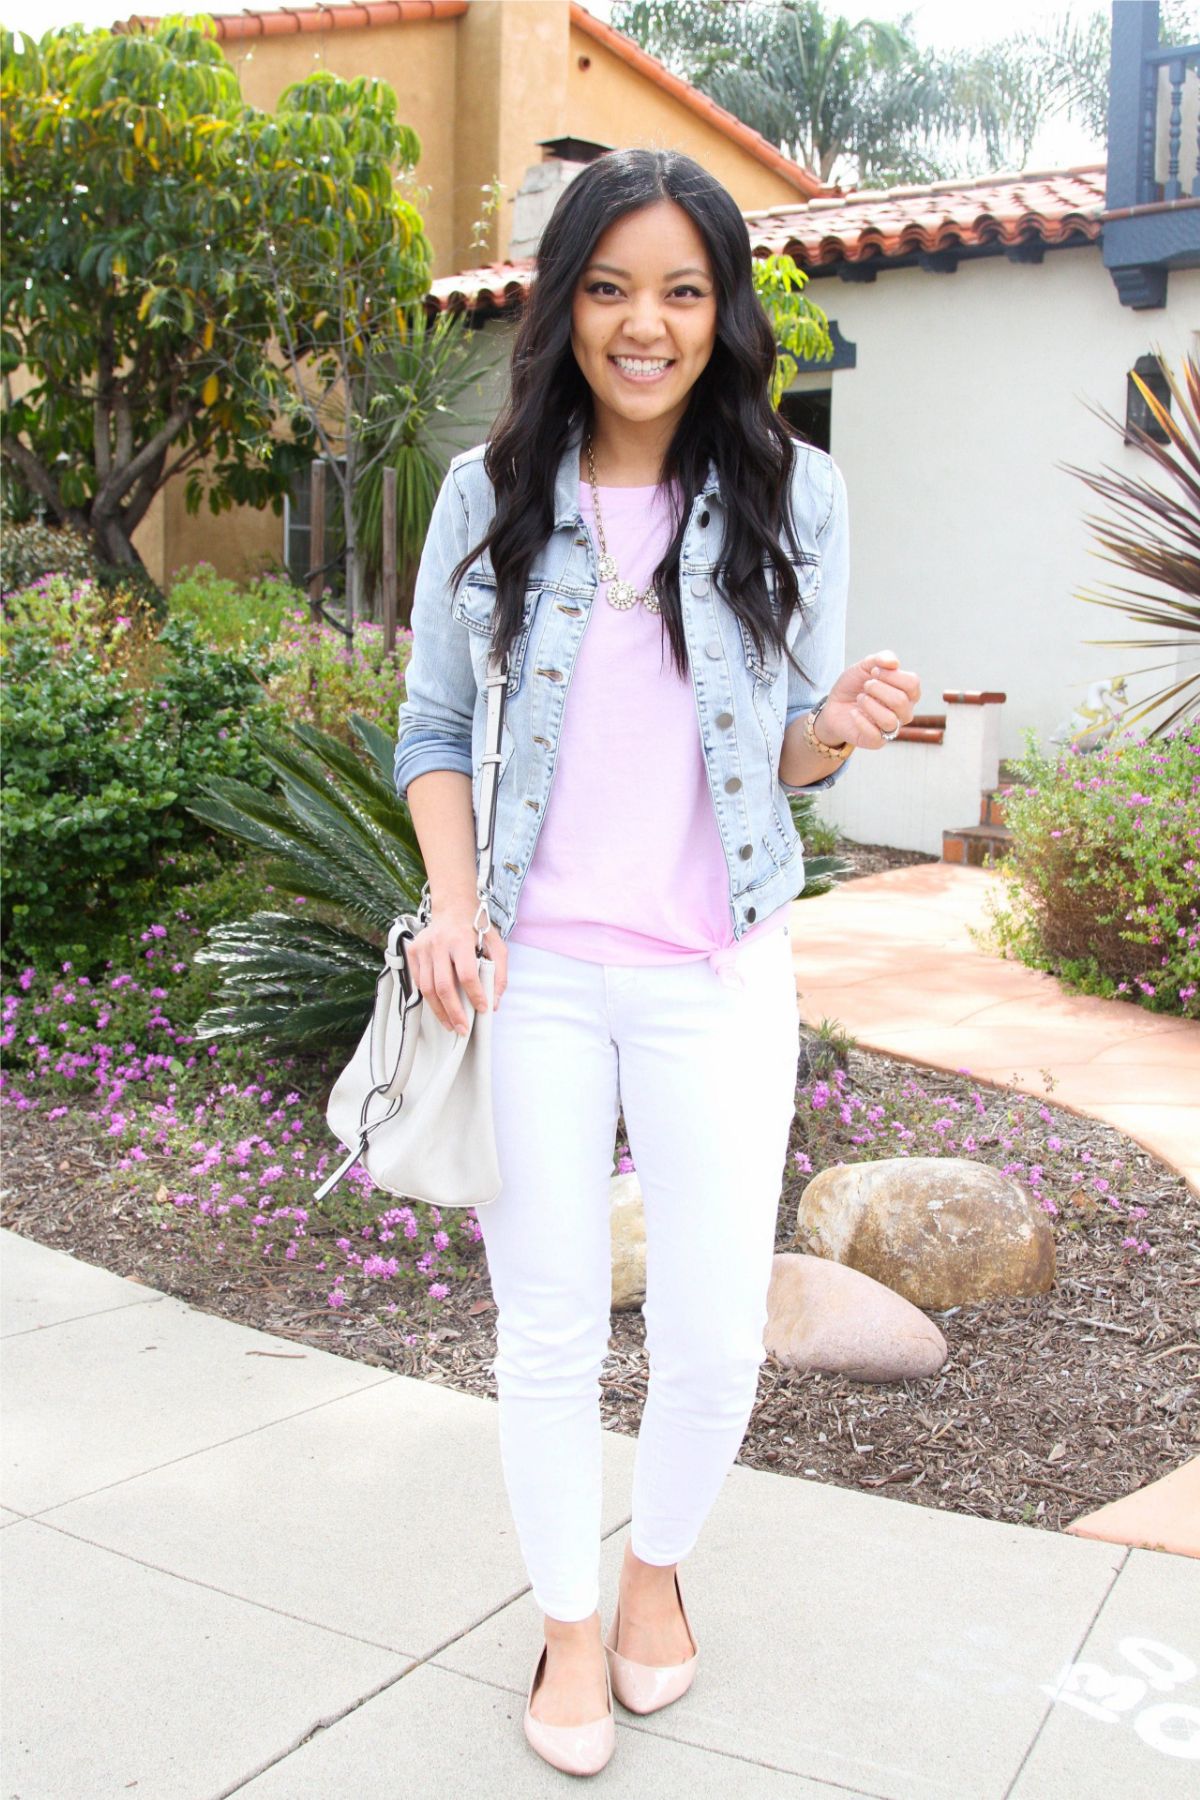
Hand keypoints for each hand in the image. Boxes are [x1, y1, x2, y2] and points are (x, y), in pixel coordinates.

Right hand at [406, 903, 508, 1034]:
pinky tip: (439, 1008)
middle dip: (454, 1011)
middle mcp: (438, 943)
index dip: (475, 995)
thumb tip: (494, 1001)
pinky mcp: (412, 952)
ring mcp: (422, 948)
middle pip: (443, 985)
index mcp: (460, 939)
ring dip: (440, 1011)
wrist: (452, 909)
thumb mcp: (496, 945)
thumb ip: (500, 973)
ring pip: (427, 988)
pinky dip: (429, 999)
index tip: (483, 1009)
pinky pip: (418, 982)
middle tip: (463, 1028)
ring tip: (451, 1024)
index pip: (467, 974)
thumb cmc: (475, 928)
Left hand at [815, 651, 920, 748]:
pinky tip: (853, 713)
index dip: (892, 675)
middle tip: (866, 685)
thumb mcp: (864, 666)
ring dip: (870, 704)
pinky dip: (861, 720)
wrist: (833, 705)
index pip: (912, 683)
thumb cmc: (855, 686)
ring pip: (890, 720)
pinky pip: (875, 735)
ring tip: (860, 698)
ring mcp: (892, 728)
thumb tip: (894, 663)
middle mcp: (904, 712)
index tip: (874, 671)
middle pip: (901, 701)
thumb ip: (880, 659)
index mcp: (907, 693)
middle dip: (878, 689)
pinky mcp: (877, 741)